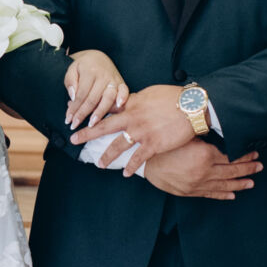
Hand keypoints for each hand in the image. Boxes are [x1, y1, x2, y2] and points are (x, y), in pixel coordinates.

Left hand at [64, 50, 127, 132]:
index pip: (81, 94)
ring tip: (92, 124)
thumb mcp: (72, 70)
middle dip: (83, 114)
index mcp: (90, 72)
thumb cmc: (83, 66)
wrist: (98, 57)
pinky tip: (118, 107)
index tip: (68, 120)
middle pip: (93, 99)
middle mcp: (103, 76)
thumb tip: (73, 97)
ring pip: (108, 98)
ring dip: (100, 112)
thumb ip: (70, 82)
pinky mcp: (121, 82)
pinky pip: (124, 90)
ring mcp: (113, 79)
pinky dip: (123, 98)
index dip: (74, 108)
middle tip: (75, 125)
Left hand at [73, 81, 193, 161]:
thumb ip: (136, 99)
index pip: (108, 109)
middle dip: (87, 134)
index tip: (80, 118)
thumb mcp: (150, 93)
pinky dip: (131, 166)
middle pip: (104, 127)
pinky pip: (138, 158)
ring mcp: (141, 132)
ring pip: (118, 146)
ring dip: (107, 156)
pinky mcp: (153, 145)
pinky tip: (125, 173)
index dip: (93, 114)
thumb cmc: (174, 97)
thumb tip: (126, 101)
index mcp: (131, 104)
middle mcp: (132, 118)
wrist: (192, 106)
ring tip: (100, 164)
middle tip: (74, 140)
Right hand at [146, 143, 260, 201]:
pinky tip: (232, 194)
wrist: (144, 161)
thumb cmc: (165, 144)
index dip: (245, 156)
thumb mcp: (187, 134)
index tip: (254, 153)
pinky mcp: (189, 192)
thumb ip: (204, 135)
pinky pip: (210, 194)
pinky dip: (222, 194)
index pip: (232, 157)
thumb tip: (220, 128)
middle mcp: (204, 172)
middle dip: (248, 169)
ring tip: (251, 182)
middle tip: (259, 166)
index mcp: (205, 156)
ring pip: (224, 185)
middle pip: (232, 172)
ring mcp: (197, 184)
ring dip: (239, 183)